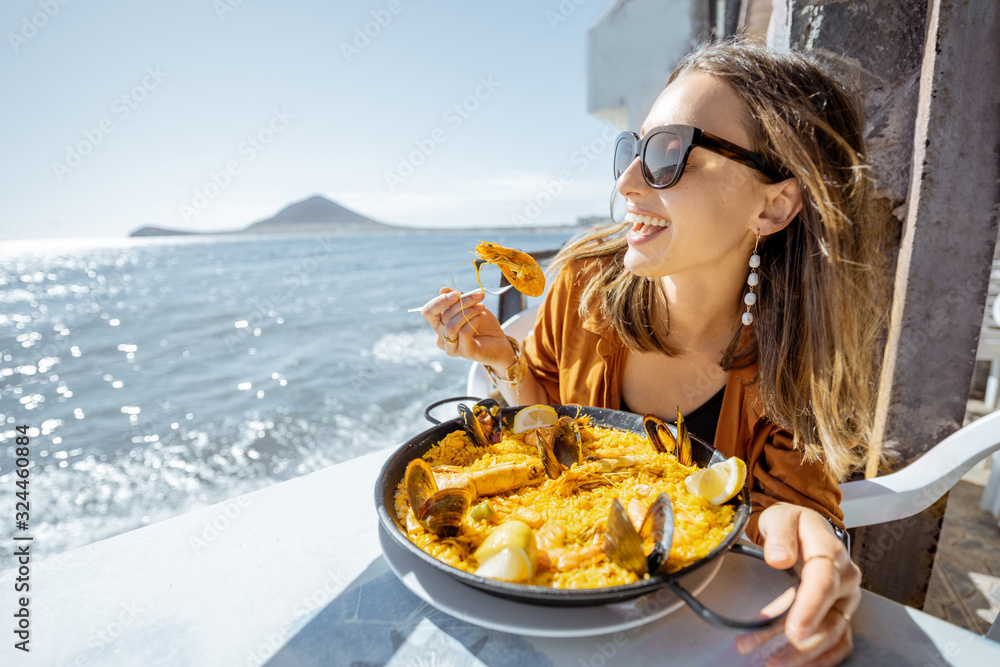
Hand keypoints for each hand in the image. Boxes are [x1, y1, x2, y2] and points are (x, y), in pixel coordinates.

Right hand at [420, 287, 515, 370]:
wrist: (499, 341)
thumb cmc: (483, 324)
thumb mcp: (469, 306)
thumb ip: (456, 299)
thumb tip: (443, 290)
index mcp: (439, 324)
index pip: (428, 312)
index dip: (439, 301)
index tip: (456, 293)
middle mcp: (442, 337)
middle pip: (445, 316)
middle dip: (463, 303)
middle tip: (479, 296)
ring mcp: (452, 347)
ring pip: (452, 326)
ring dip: (468, 312)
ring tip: (481, 306)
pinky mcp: (464, 352)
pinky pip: (464, 334)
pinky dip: (474, 321)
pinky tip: (482, 316)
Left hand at [735, 503, 860, 665]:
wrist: (803, 526)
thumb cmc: (791, 522)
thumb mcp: (780, 517)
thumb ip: (779, 534)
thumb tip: (778, 557)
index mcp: (830, 551)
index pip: (823, 582)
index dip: (809, 609)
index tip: (793, 631)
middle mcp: (845, 577)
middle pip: (829, 618)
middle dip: (801, 643)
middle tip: (772, 659)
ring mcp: (846, 597)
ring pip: (832, 634)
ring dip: (804, 654)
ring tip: (771, 662)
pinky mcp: (841, 611)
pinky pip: (839, 641)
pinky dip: (820, 657)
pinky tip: (796, 664)